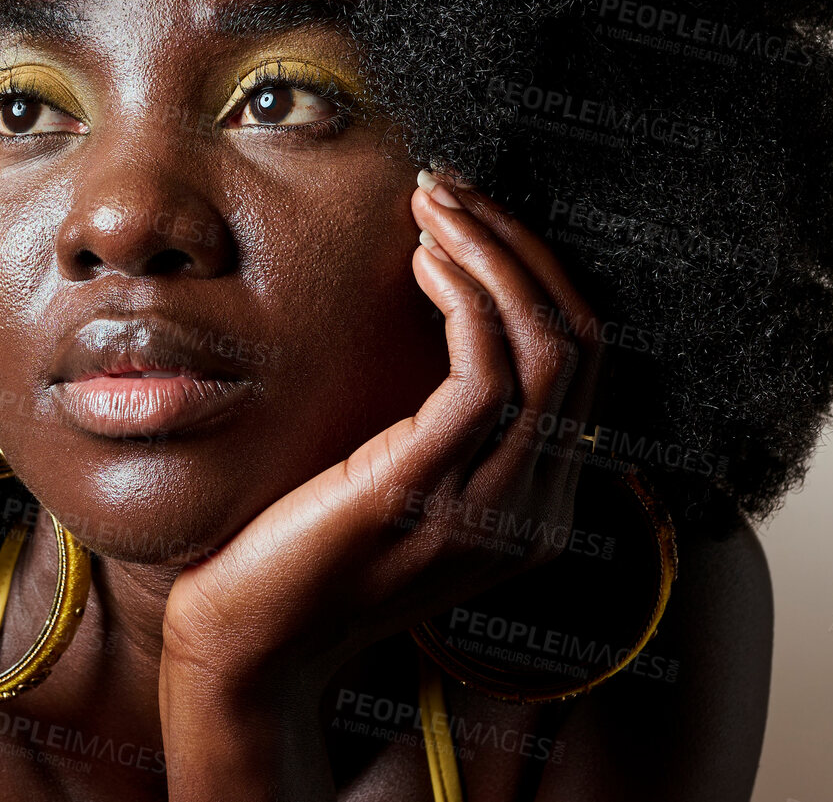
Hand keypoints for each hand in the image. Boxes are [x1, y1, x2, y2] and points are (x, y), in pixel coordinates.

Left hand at [157, 172, 604, 797]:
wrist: (250, 642)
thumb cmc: (303, 548)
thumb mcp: (395, 476)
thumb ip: (439, 420)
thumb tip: (448, 307)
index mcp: (535, 504)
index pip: (582, 363)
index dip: (538, 273)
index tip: (474, 216)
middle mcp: (535, 510)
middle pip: (582, 343)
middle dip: (522, 246)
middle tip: (455, 189)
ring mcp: (492, 508)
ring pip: (548, 346)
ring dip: (494, 254)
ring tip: (436, 206)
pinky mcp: (429, 493)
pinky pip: (487, 375)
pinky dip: (465, 298)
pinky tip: (420, 261)